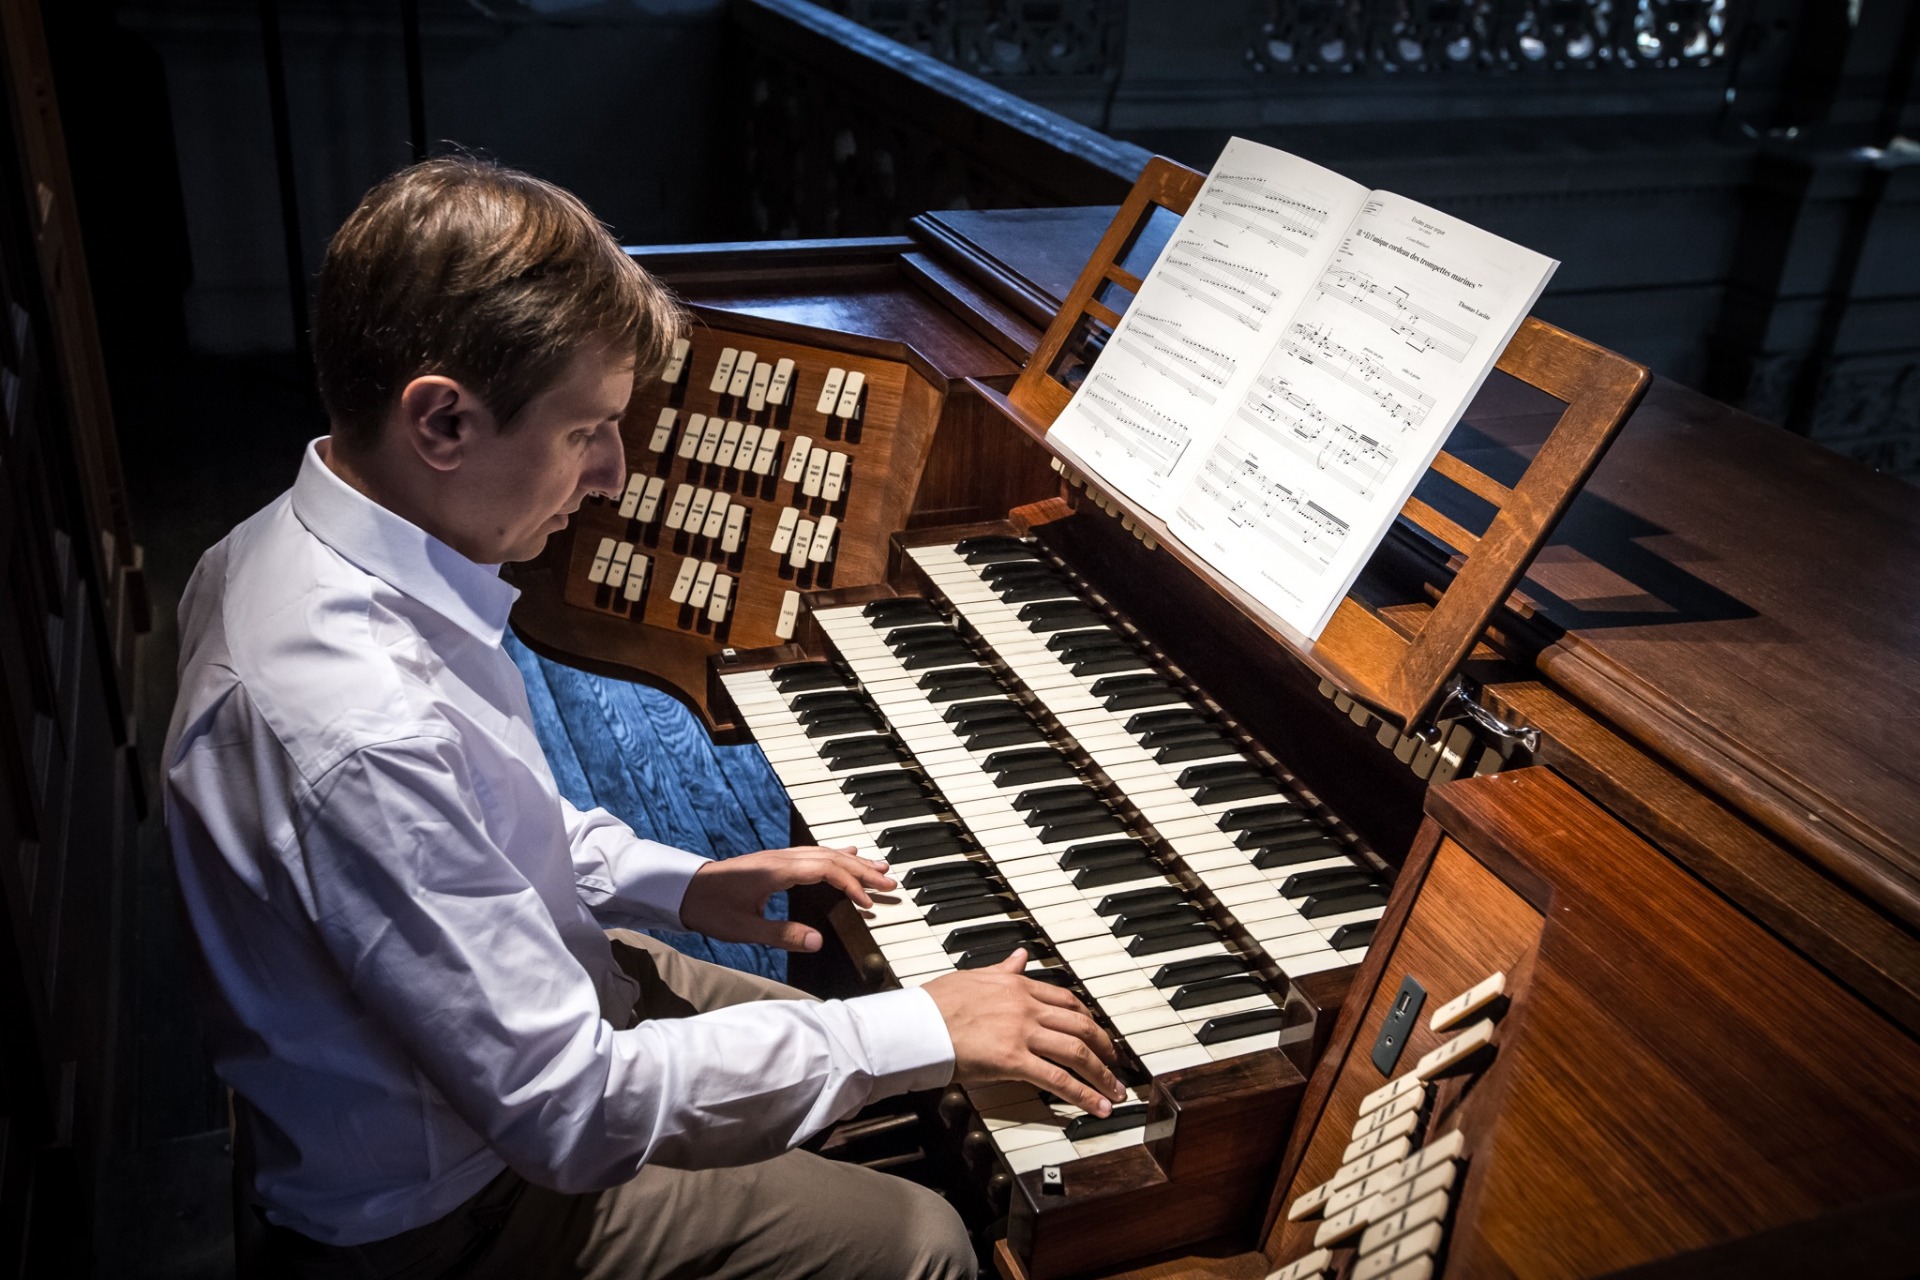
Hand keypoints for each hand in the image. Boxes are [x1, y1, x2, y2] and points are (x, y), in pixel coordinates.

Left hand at [680, 846, 893, 951]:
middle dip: (863, 870)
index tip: (868, 903)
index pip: (826, 869)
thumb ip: (783, 934)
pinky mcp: (775, 861)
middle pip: (832, 857)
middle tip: (890, 883)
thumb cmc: (710, 907)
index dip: (851, 884)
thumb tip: (818, 942)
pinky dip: (835, 856)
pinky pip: (813, 854)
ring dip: (853, 861)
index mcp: (777, 870)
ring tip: (879, 868)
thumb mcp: (745, 928)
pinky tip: (846, 855)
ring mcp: (779, 857)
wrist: (683, 889)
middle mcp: (782, 858)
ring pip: (824, 853)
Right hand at [923, 949, 1125, 1116]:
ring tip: (1115, 1091)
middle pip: (1081, 1025)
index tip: (1098, 1033)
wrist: (916, 1023)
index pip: (1066, 1000)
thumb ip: (1003, 970)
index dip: (1089, 1019)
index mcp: (1017, 985)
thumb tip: (1020, 956)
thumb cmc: (935, 1003)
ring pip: (1077, 1051)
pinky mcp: (1014, 1060)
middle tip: (1116, 1064)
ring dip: (1102, 1075)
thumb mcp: (974, 977)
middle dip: (1105, 1047)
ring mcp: (1022, 1032)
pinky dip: (1083, 1094)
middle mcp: (1026, 1006)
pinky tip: (1097, 1106)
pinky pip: (1058, 1079)